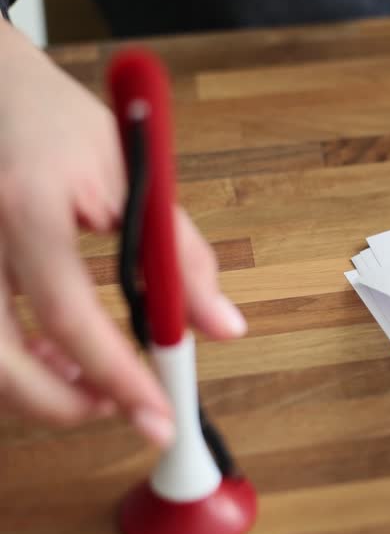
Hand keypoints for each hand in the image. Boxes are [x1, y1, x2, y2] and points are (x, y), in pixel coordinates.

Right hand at [0, 25, 245, 443]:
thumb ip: (181, 255)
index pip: (68, 314)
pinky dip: (14, 361)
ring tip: (96, 381)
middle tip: (125, 410)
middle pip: (0, 360)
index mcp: (27, 205)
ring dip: (39, 388)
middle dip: (65, 404)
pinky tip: (53, 353)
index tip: (159, 412)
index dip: (116, 375)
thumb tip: (224, 326)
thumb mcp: (136, 174)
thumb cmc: (58, 121)